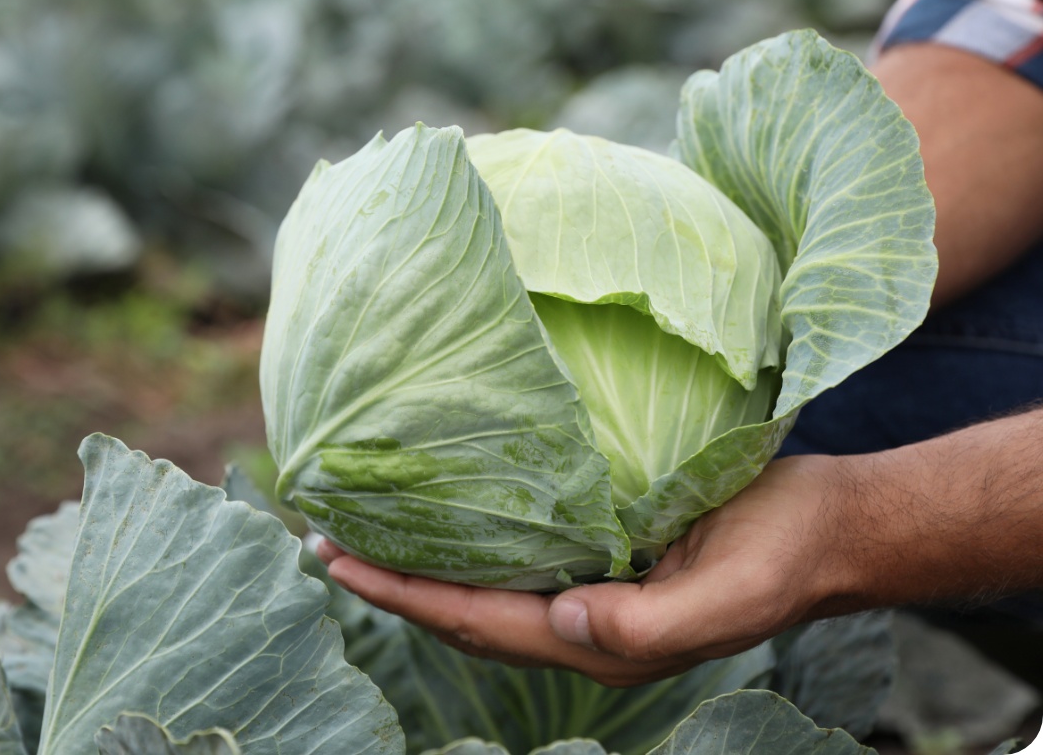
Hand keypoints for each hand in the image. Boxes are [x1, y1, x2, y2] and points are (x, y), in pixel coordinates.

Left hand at [317, 454, 859, 685]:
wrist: (829, 527)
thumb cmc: (784, 554)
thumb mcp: (729, 595)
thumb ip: (647, 625)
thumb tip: (564, 622)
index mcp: (601, 639)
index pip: (476, 622)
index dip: (403, 596)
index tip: (337, 560)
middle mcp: (582, 621)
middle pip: (462, 612)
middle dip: (391, 583)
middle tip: (321, 540)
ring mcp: (591, 589)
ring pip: (483, 585)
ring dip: (420, 563)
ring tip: (360, 530)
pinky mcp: (604, 551)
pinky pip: (518, 552)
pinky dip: (469, 538)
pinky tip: (444, 511)